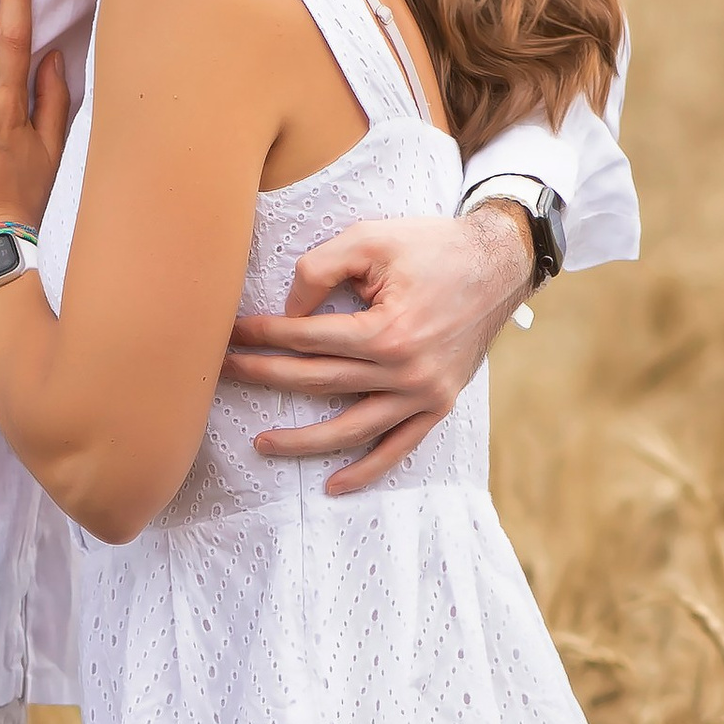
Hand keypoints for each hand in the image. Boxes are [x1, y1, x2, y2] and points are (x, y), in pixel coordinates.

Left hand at [222, 205, 530, 494]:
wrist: (499, 262)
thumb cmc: (431, 245)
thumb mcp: (370, 238)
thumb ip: (319, 269)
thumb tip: (288, 311)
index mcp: (386, 331)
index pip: (307, 340)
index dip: (264, 336)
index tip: (230, 333)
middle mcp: (405, 371)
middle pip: (318, 383)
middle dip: (264, 377)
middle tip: (224, 373)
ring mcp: (424, 394)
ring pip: (351, 429)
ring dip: (302, 441)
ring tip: (260, 442)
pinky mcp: (439, 404)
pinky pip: (399, 447)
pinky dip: (367, 469)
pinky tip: (333, 484)